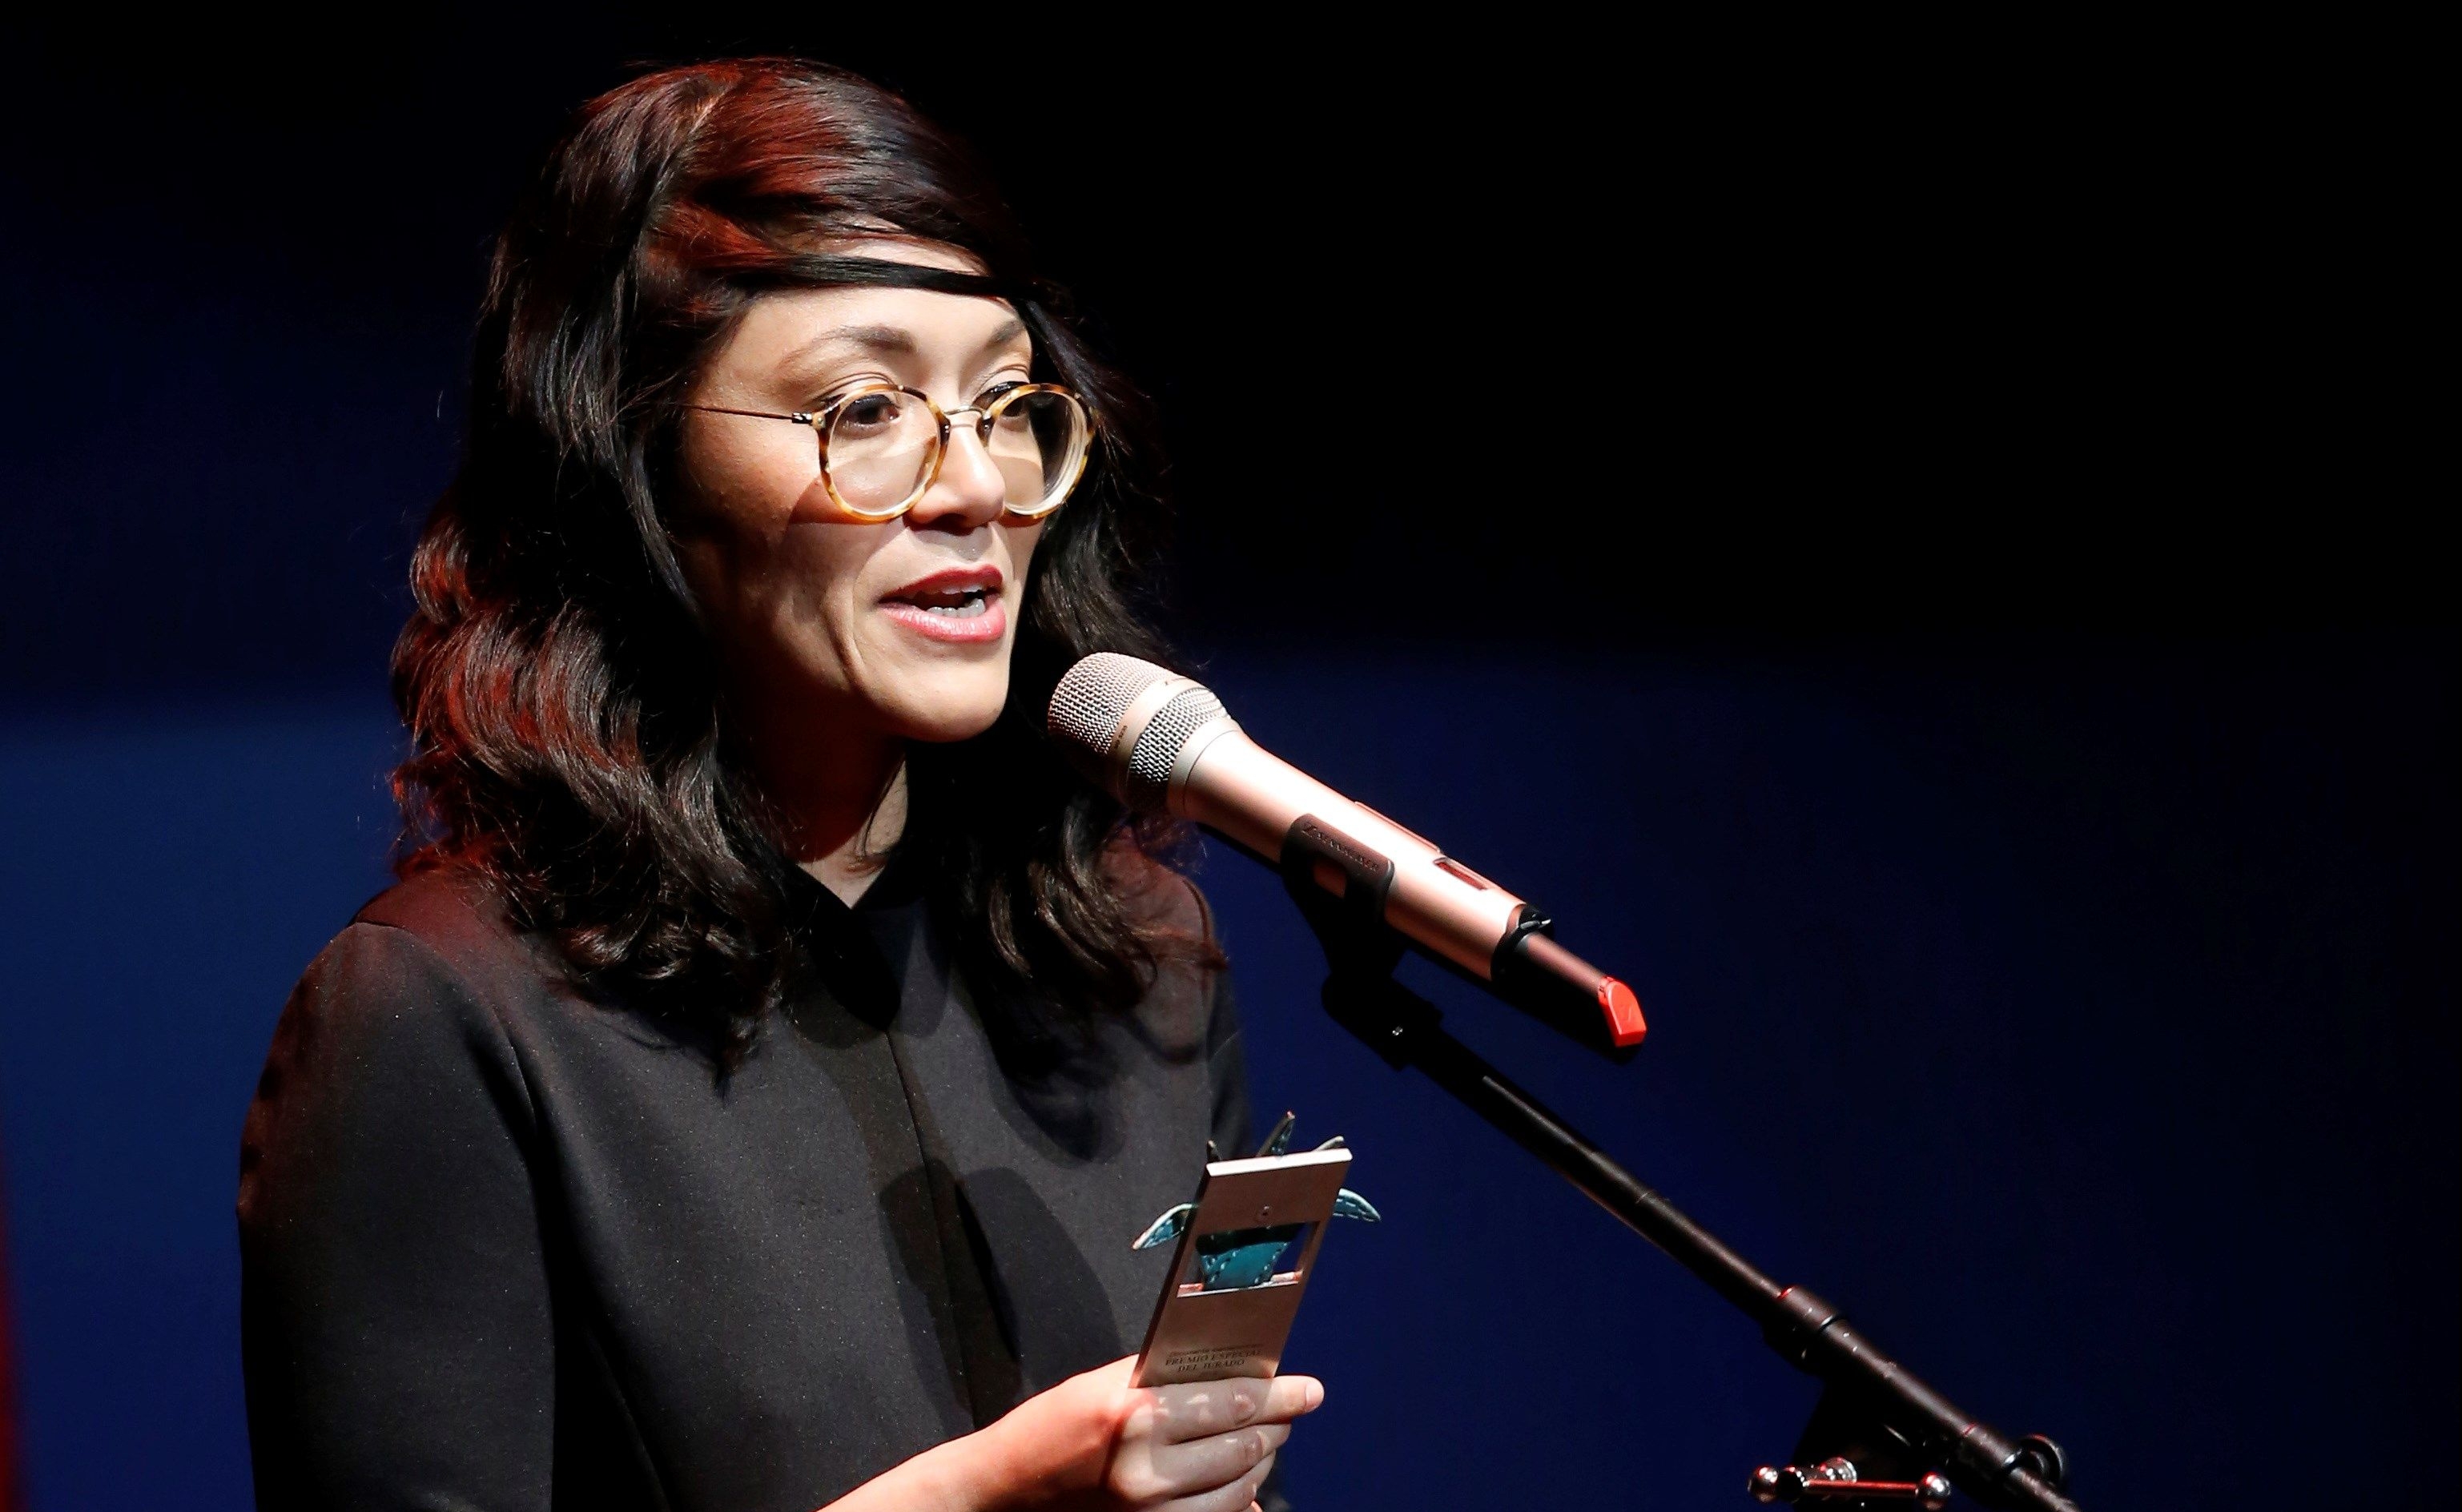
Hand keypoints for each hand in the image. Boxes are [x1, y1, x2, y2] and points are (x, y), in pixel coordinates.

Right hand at [972, 1356, 1322, 1510]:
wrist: (1006, 1493)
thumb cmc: (1052, 1427)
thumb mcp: (1104, 1385)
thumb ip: (1168, 1379)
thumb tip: (1235, 1375)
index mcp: (1136, 1416)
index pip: (1232, 1402)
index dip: (1281, 1395)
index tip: (1310, 1390)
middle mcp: (1148, 1471)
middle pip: (1244, 1446)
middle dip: (1273, 1425)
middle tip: (1285, 1411)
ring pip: (1240, 1488)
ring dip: (1259, 1462)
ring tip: (1260, 1442)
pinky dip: (1239, 1500)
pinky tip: (1240, 1483)